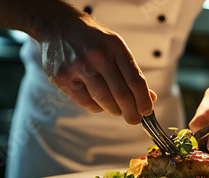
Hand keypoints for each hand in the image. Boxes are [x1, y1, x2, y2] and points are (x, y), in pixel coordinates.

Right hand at [39, 14, 155, 123]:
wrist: (59, 27)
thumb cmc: (93, 42)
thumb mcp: (115, 48)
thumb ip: (131, 72)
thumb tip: (149, 98)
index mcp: (115, 47)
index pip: (136, 81)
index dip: (144, 101)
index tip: (147, 112)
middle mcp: (98, 56)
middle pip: (122, 95)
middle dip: (132, 113)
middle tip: (134, 119)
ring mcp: (79, 67)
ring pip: (105, 101)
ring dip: (115, 111)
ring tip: (118, 110)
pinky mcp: (63, 78)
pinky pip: (87, 103)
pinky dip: (98, 108)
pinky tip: (100, 103)